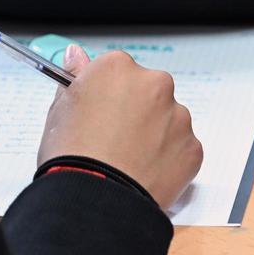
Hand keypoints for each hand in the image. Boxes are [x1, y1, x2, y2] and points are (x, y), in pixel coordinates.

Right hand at [37, 46, 203, 208]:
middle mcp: (155, 85)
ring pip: (168, 120)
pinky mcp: (193, 147)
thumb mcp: (60, 110)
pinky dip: (168, 160)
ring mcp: (178, 117)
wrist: (96, 199)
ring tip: (128, 161)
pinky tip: (144, 173)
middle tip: (114, 140)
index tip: (102, 112)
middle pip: (149, 92)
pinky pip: (181, 148)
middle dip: (136, 112)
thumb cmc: (72, 156)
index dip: (108, 95)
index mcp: (118, 69)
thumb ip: (75, 78)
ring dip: (154, 135)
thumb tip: (75, 55)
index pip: (118, 72)